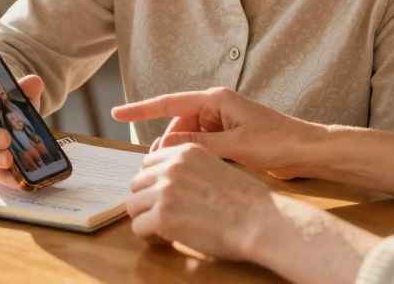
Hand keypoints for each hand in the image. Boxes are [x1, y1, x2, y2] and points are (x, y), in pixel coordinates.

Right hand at [112, 87, 324, 178]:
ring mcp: (223, 121)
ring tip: (173, 171)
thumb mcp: (235, 145)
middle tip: (154, 165)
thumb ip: (199, 144)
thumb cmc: (278, 142)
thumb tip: (165, 147)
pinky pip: (202, 142)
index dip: (141, 109)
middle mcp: (217, 106)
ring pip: (188, 135)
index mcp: (216, 99)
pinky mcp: (230, 135)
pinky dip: (193, 154)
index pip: (170, 103)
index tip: (116, 113)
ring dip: (180, 151)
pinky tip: (190, 168)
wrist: (308, 151)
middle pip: (177, 122)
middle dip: (164, 142)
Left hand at [128, 144, 373, 281]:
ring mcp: (165, 190)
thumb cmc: (247, 202)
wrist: (260, 221)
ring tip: (165, 231)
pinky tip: (168, 241)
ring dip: (146, 220)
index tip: (165, 199)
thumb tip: (166, 184)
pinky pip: (138, 227)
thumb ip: (190, 170)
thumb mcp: (215, 168)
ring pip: (133, 206)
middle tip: (164, 218)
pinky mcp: (163, 215)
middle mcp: (172, 166)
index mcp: (186, 151)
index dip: (154, 184)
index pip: (149, 163)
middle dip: (147, 202)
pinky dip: (150, 238)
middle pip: (137, 183)